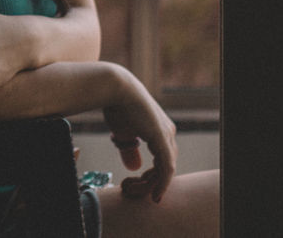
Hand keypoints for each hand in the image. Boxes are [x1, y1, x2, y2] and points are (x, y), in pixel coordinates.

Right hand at [101, 69, 177, 203]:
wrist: (115, 87)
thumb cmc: (116, 105)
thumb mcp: (123, 132)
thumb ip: (130, 149)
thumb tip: (134, 166)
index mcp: (160, 129)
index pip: (162, 158)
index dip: (153, 174)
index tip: (138, 183)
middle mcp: (168, 131)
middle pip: (166, 165)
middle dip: (153, 181)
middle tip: (135, 189)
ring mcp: (167, 135)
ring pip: (167, 170)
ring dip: (154, 185)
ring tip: (137, 191)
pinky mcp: (162, 139)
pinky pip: (167, 168)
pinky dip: (162, 184)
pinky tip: (155, 194)